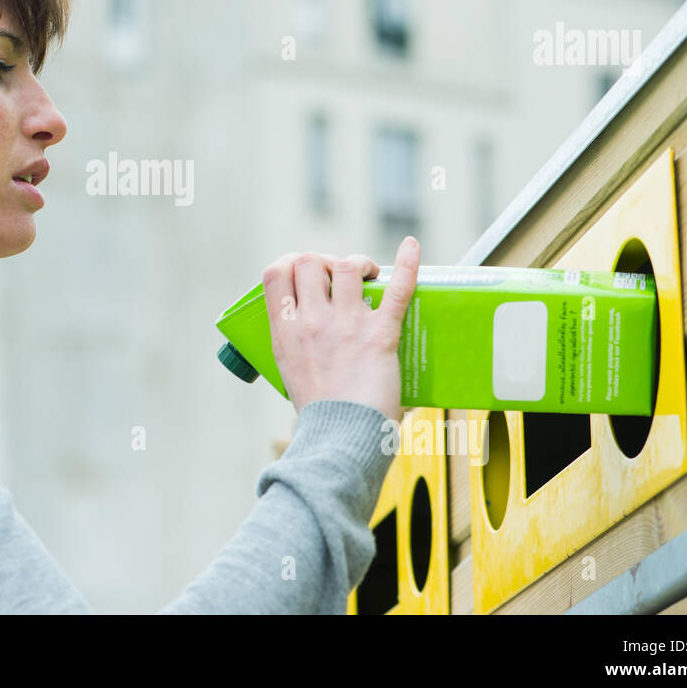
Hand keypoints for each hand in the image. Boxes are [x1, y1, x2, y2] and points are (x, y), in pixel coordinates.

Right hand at [261, 236, 420, 420]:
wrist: (341, 440)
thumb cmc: (320, 413)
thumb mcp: (290, 372)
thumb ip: (296, 342)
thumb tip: (311, 325)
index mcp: (285, 332)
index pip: (275, 273)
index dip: (291, 262)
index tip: (306, 271)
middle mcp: (310, 322)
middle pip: (310, 260)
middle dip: (325, 260)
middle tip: (340, 277)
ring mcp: (345, 326)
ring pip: (348, 266)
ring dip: (359, 263)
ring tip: (369, 275)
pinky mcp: (380, 335)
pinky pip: (396, 289)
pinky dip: (407, 264)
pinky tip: (411, 246)